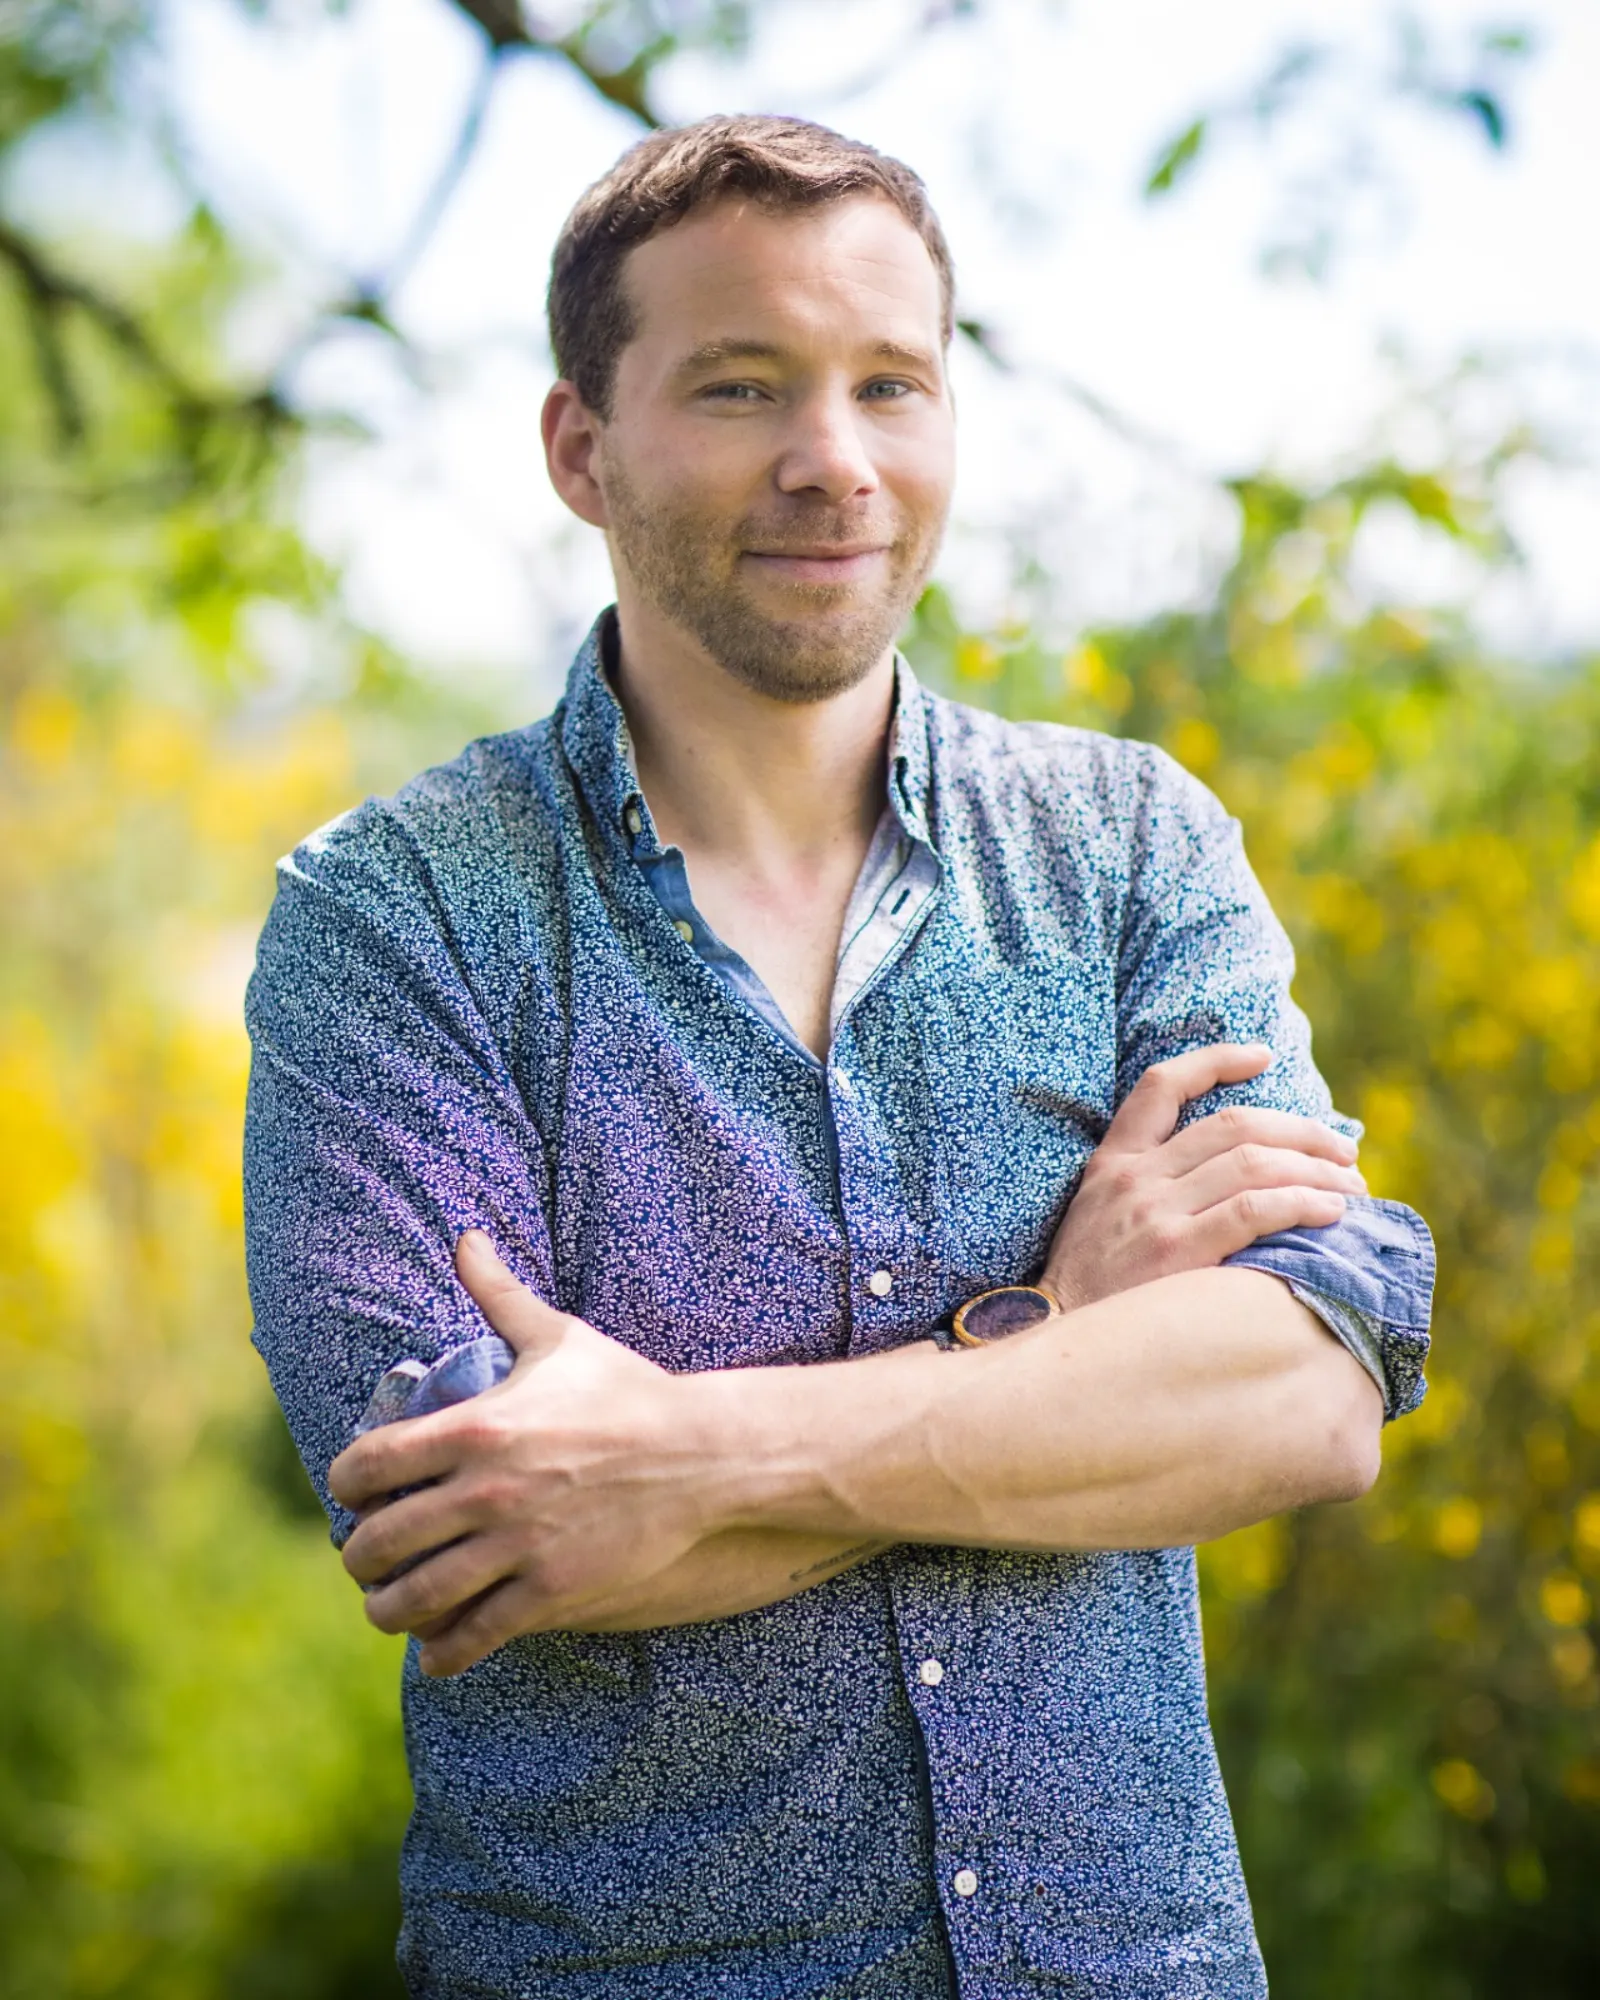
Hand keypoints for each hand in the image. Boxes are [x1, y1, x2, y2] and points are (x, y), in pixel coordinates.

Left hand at [329, 1232, 721, 1675]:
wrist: (702, 1453)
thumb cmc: (626, 1391)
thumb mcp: (559, 1337)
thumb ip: (500, 1293)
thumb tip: (466, 1237)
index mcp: (476, 1428)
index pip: (367, 1467)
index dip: (346, 1485)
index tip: (356, 1493)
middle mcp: (485, 1491)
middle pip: (378, 1542)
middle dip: (360, 1555)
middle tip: (366, 1557)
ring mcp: (517, 1546)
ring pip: (414, 1599)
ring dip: (388, 1609)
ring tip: (388, 1606)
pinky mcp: (551, 1592)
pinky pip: (474, 1636)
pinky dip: (444, 1652)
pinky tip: (437, 1651)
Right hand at [1041, 1044, 1364, 1313]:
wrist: (1058, 1344)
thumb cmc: (1094, 1295)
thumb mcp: (1100, 1221)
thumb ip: (1150, 1191)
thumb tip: (1235, 1175)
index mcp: (1113, 1162)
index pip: (1162, 1084)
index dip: (1216, 1059)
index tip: (1263, 1055)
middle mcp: (1134, 1177)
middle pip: (1234, 1124)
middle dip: (1303, 1131)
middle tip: (1345, 1152)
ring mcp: (1154, 1213)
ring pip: (1252, 1164)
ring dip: (1315, 1171)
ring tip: (1351, 1188)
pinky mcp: (1175, 1252)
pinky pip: (1253, 1212)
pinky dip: (1301, 1204)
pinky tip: (1330, 1214)